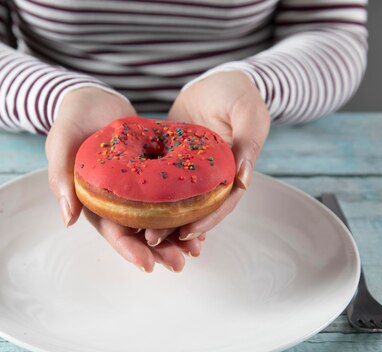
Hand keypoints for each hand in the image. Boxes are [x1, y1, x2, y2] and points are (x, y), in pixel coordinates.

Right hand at [45, 87, 202, 271]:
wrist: (92, 99)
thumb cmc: (71, 121)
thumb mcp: (61, 145)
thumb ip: (60, 179)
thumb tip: (68, 219)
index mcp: (93, 203)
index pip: (112, 233)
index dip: (130, 251)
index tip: (149, 265)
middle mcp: (116, 202)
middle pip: (139, 233)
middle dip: (159, 251)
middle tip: (181, 264)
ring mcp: (135, 190)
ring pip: (157, 219)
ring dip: (176, 236)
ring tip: (197, 249)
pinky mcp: (150, 176)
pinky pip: (169, 196)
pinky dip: (184, 209)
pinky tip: (202, 217)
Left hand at [144, 71, 269, 245]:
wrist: (218, 81)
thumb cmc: (238, 94)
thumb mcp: (248, 112)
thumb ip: (248, 142)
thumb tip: (242, 179)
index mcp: (233, 172)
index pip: (222, 204)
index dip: (206, 221)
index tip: (186, 233)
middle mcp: (213, 178)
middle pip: (197, 210)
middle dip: (177, 228)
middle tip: (152, 240)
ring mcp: (192, 173)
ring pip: (178, 203)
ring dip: (162, 220)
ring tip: (140, 234)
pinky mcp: (174, 162)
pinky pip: (162, 185)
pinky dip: (152, 199)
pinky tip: (133, 211)